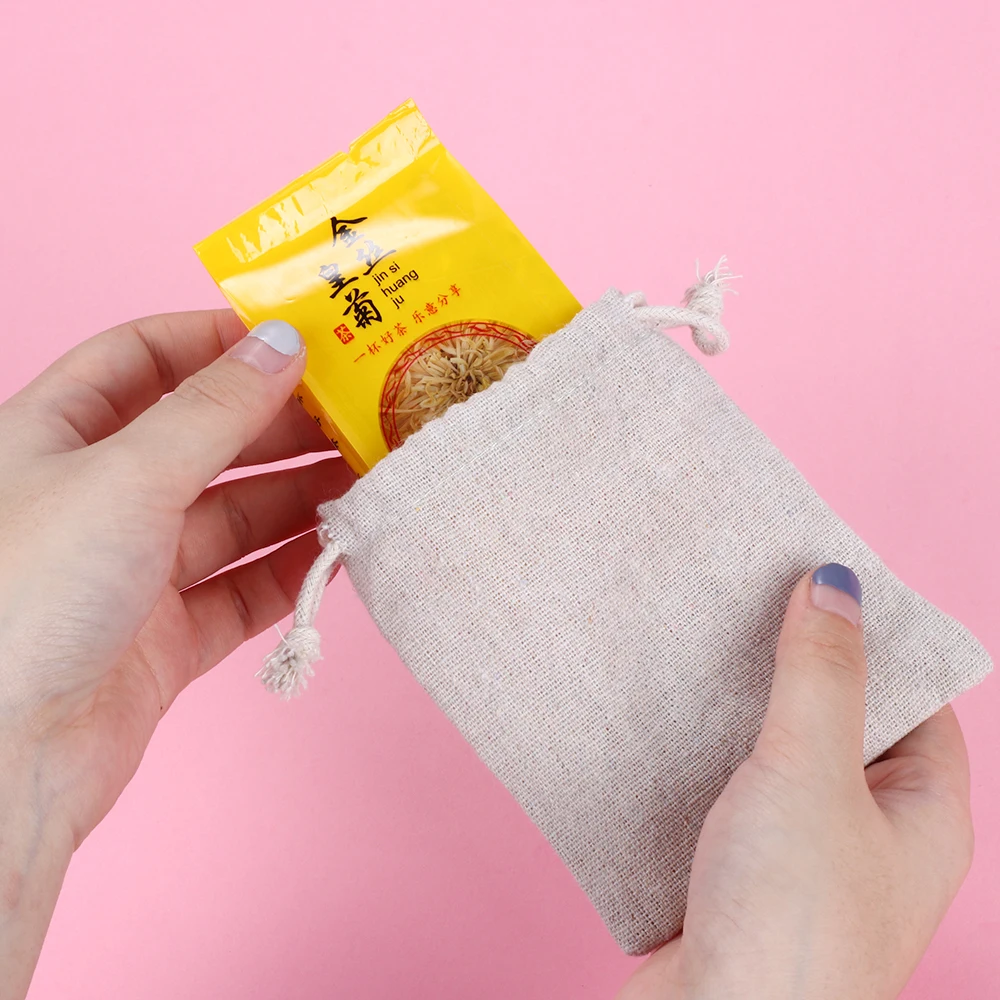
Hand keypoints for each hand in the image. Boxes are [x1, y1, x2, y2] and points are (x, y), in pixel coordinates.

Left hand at [0, 312, 352, 996]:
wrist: (2, 764)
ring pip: (233, 517)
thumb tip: (283, 344)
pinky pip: (243, 588)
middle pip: (202, 439)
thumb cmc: (29, 600)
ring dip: (297, 498)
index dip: (214, 341)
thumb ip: (214, 411)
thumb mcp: (127, 477)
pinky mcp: (165, 636)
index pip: (140, 359)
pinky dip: (291, 570)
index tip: (292, 339)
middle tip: (356, 413)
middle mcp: (93, 499)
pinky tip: (340, 550)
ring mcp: (131, 570)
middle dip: (278, 425)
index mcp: (54, 436)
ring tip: (365, 477)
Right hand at [617, 566, 972, 999]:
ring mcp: (800, 862)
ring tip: (699, 654)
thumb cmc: (791, 922)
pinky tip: (663, 727)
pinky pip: (724, 796)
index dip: (878, 645)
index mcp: (920, 819)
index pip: (917, 707)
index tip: (824, 589)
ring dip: (738, 716)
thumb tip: (837, 585)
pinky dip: (698, 761)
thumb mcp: (811, 774)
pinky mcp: (738, 878)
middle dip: (796, 672)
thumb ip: (822, 678)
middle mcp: (868, 841)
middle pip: (841, 729)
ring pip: (774, 762)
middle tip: (749, 607)